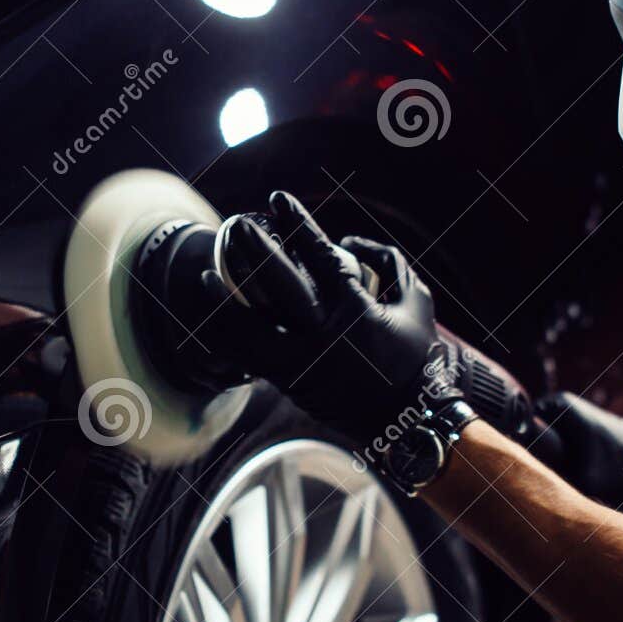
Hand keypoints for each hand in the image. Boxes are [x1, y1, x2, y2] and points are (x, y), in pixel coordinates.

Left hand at [200, 191, 456, 445]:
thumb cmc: (416, 356)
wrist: (409, 421)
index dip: (298, 224)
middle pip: (278, 285)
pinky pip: (248, 359)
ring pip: (249, 331)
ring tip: (206, 277)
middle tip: (236, 224)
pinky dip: (227, 338)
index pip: (321, 257)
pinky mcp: (290, 385)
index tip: (278, 200)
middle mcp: (324, 335)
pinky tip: (213, 320)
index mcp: (356, 310)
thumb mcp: (416, 301)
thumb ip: (389, 262)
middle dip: (255, 250)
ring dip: (223, 301)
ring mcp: (302, 364)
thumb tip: (348, 243)